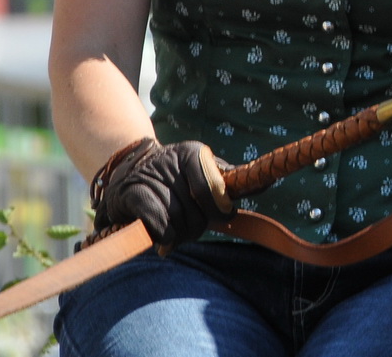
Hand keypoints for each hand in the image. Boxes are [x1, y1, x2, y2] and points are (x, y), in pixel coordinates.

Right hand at [89, 138, 232, 248]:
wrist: (129, 170)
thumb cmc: (175, 177)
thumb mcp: (201, 171)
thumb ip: (226, 181)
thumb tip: (261, 185)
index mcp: (193, 153)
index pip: (210, 187)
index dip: (221, 208)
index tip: (226, 216)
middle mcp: (172, 159)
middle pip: (195, 209)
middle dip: (198, 226)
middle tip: (194, 229)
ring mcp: (150, 176)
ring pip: (177, 219)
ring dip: (180, 235)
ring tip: (177, 234)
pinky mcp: (132, 193)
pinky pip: (157, 225)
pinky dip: (164, 237)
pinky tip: (164, 239)